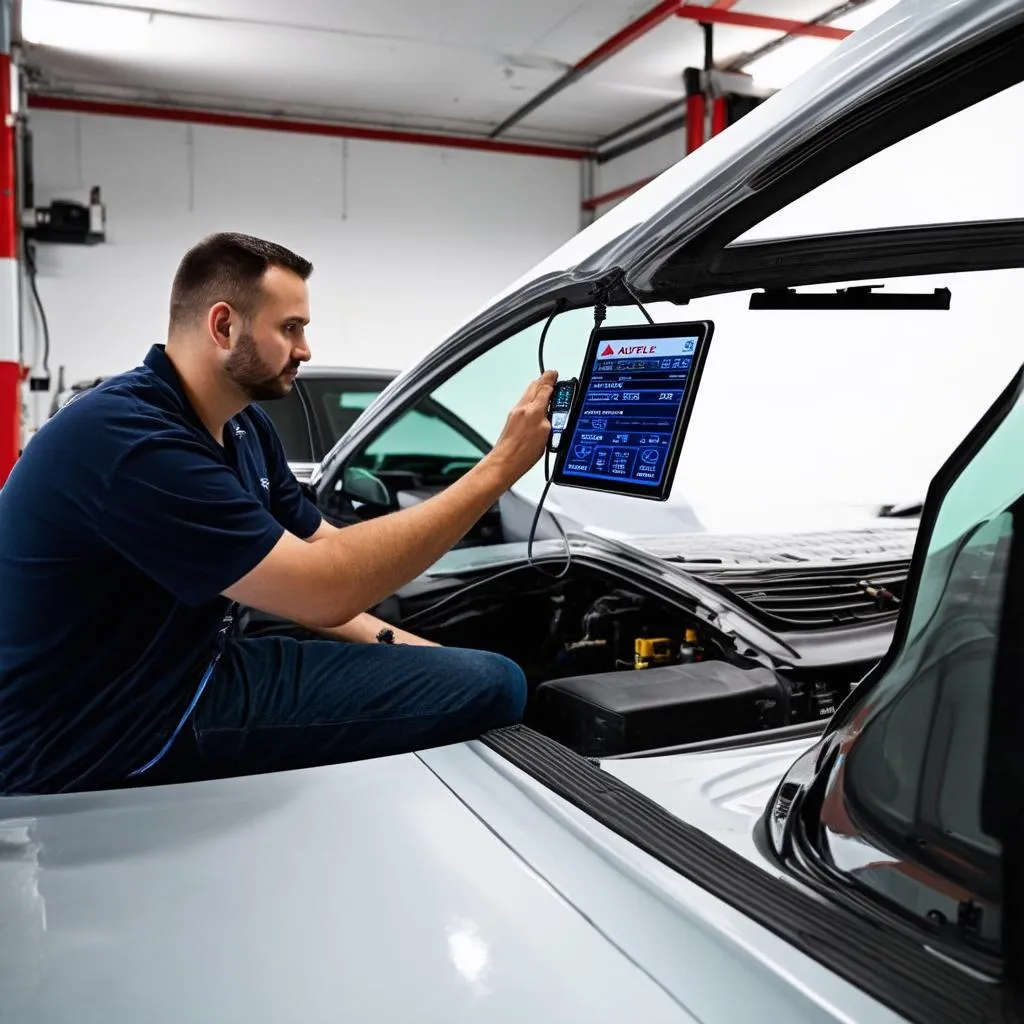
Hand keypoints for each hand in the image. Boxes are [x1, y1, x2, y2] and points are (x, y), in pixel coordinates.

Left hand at [487, 370, 557, 486]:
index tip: (555, 374)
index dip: (551, 379)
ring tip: (546, 388)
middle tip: (552, 377)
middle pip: (534, 387)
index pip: (545, 388)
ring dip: (537, 389)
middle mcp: (522, 408)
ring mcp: (515, 413)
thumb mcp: (546, 433)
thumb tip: (550, 408)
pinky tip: (536, 405)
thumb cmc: (523, 453)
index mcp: (533, 409)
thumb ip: (549, 416)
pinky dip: (531, 399)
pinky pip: (524, 403)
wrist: (506, 462)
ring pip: (528, 394)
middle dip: (544, 381)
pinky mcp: (512, 420)